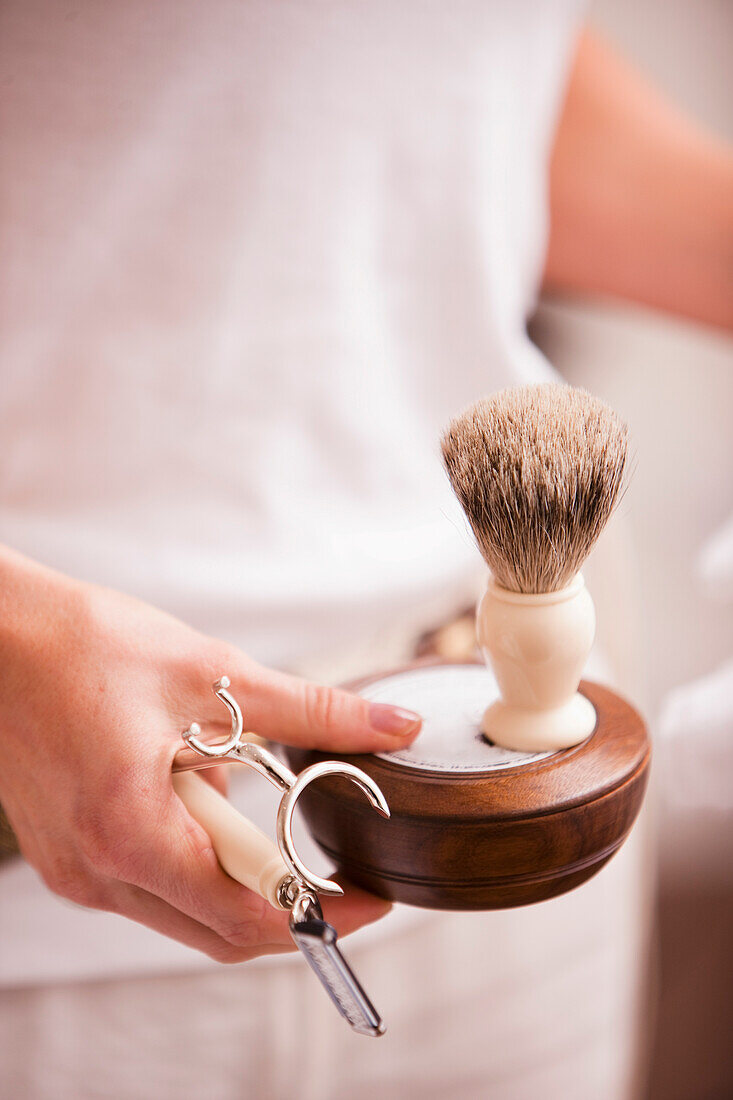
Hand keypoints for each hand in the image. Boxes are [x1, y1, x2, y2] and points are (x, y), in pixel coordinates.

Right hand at [0, 548, 420, 961]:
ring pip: (184, 909)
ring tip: (257, 795)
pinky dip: (196, 852)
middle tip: (339, 868)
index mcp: (129, 833)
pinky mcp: (71, 852)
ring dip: (239, 872)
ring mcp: (76, 869)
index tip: (370, 899)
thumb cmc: (86, 646)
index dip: (321, 914)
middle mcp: (95, 872)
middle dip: (288, 903)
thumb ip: (314, 713)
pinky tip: (199, 784)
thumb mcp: (213, 675)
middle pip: (217, 927)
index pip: (246, 915)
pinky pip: (152, 881)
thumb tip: (396, 728)